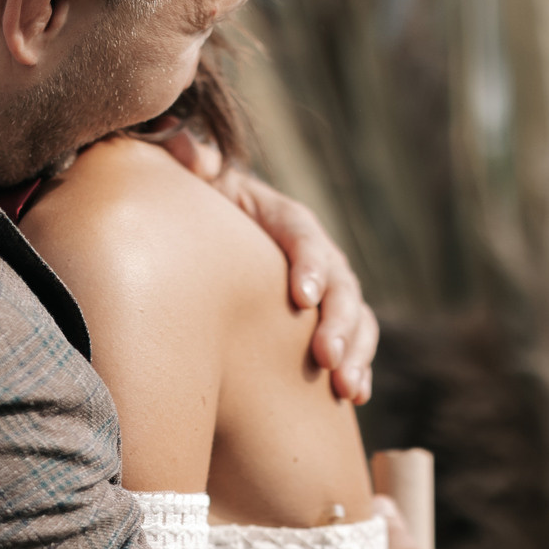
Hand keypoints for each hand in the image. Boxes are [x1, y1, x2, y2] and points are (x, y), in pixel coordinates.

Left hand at [161, 151, 377, 404]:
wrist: (210, 246)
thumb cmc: (199, 215)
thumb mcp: (195, 190)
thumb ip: (192, 166)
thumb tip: (189, 152)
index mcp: (282, 218)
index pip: (304, 235)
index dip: (308, 264)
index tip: (300, 298)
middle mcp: (315, 253)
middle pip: (339, 284)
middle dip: (337, 322)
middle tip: (326, 358)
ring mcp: (327, 289)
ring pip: (356, 317)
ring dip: (356, 352)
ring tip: (346, 388)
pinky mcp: (328, 320)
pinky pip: (355, 342)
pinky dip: (359, 367)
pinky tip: (354, 396)